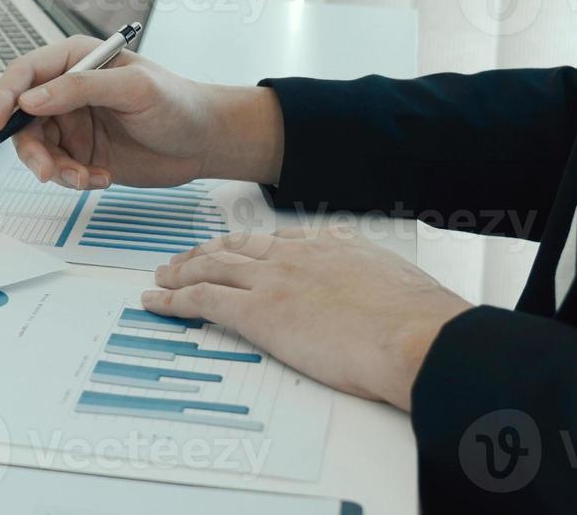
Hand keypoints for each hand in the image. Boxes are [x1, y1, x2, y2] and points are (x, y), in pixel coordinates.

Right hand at [0, 36, 285, 188]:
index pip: (25, 73)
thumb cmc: (178, 102)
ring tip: (84, 177)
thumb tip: (31, 98)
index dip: (4, 96)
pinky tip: (101, 178)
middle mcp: (68, 91)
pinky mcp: (82, 153)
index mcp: (77, 60)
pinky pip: (59, 169)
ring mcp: (73, 123)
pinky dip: (74, 179)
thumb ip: (80, 88)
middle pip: (23, 117)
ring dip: (54, 168)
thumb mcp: (133, 88)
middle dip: (30, 147)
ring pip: (38, 148)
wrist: (205, 142)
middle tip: (47, 170)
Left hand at [143, 228, 471, 410]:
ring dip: (181, 271)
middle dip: (207, 252)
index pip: (278, 240)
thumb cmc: (420, 324)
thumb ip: (378, 287)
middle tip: (186, 258)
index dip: (248, 245)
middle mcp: (297, 255)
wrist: (416, 337)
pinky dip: (172, 299)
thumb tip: (385, 303)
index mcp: (334, 245)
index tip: (235, 248)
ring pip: (211, 267)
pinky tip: (155, 300)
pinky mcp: (258, 312)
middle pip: (238, 247)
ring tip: (163, 276)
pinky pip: (201, 299)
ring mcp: (274, 280)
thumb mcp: (401, 287)